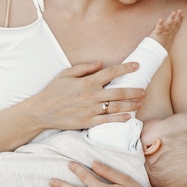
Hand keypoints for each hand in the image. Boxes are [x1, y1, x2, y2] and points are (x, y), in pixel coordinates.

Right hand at [30, 61, 145, 130]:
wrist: (42, 112)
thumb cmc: (54, 91)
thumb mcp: (66, 74)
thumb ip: (84, 68)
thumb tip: (101, 63)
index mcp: (87, 82)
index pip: (111, 73)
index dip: (126, 68)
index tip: (137, 66)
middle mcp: (91, 95)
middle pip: (118, 92)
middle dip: (134, 90)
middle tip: (145, 89)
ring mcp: (90, 110)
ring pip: (116, 107)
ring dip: (131, 104)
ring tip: (140, 102)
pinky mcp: (88, 122)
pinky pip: (107, 120)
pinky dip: (119, 119)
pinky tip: (129, 116)